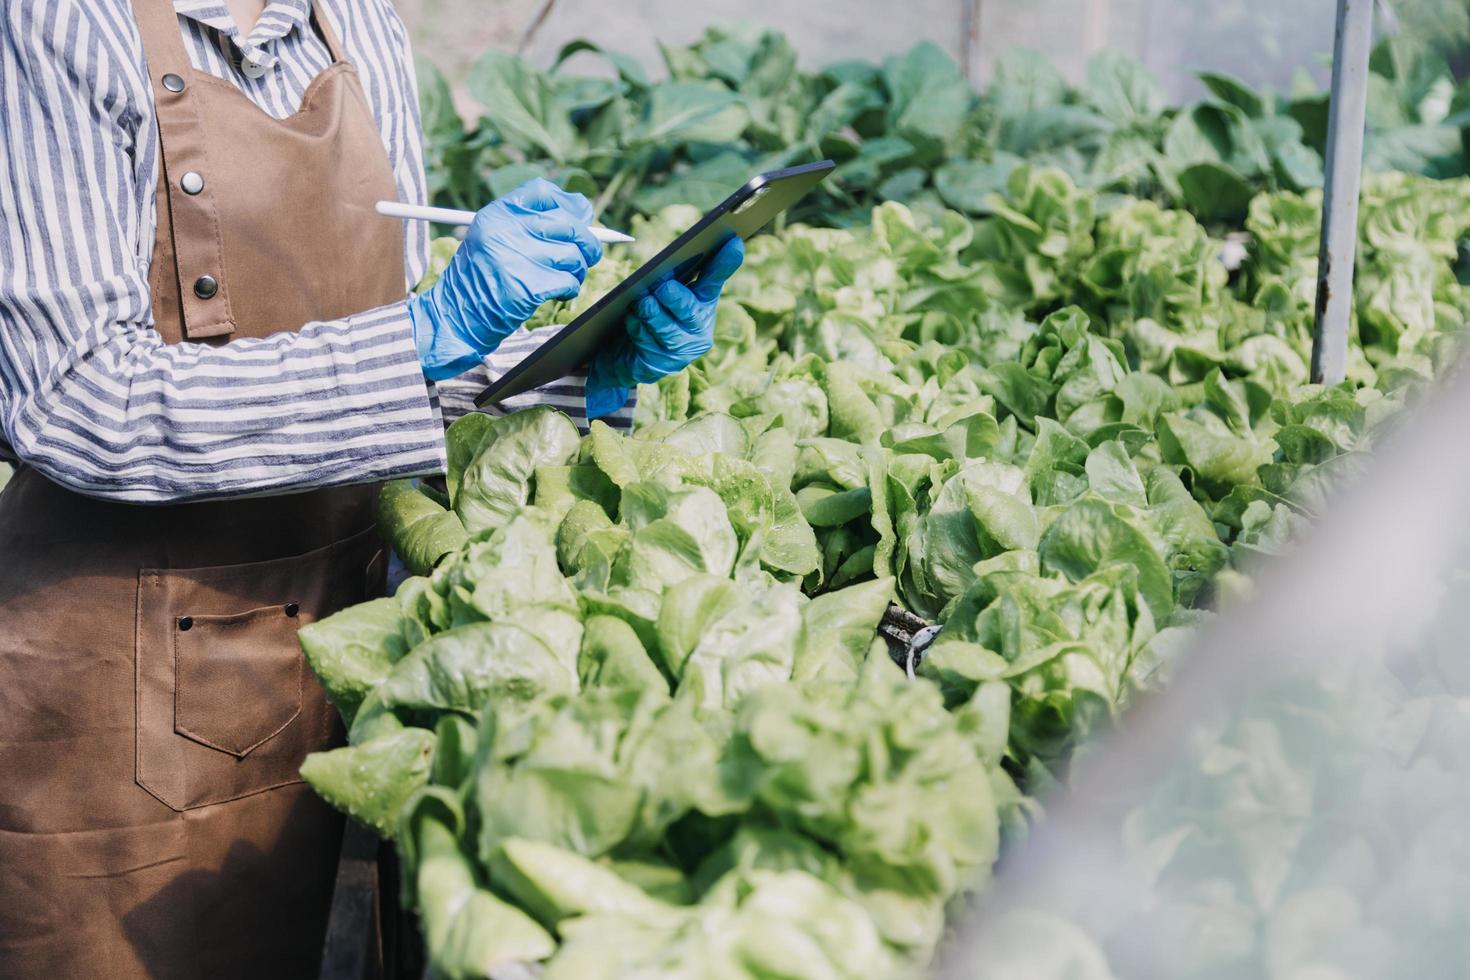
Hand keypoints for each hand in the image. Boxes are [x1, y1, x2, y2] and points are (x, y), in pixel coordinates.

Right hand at [409, 179, 602, 381]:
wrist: (456, 317)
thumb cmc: (481, 279)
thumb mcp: (495, 239)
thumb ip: (531, 222)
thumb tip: (584, 211)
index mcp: (496, 214)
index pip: (543, 192)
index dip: (568, 204)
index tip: (579, 218)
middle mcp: (506, 230)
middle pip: (568, 224)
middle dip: (586, 242)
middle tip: (586, 255)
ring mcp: (517, 258)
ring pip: (574, 255)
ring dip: (576, 270)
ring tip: (562, 278)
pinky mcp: (529, 286)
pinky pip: (569, 281)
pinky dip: (569, 289)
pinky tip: (555, 293)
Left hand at [586, 235, 744, 418]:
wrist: (631, 356)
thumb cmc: (654, 315)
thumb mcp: (668, 293)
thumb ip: (676, 274)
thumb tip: (682, 254)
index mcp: (703, 303)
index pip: (715, 279)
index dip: (724, 262)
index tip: (734, 241)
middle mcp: (699, 329)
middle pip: (688, 309)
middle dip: (673, 296)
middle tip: (662, 286)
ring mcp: (681, 351)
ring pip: (665, 328)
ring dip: (650, 312)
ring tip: (640, 302)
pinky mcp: (660, 366)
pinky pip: (646, 343)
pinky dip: (637, 327)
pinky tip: (631, 319)